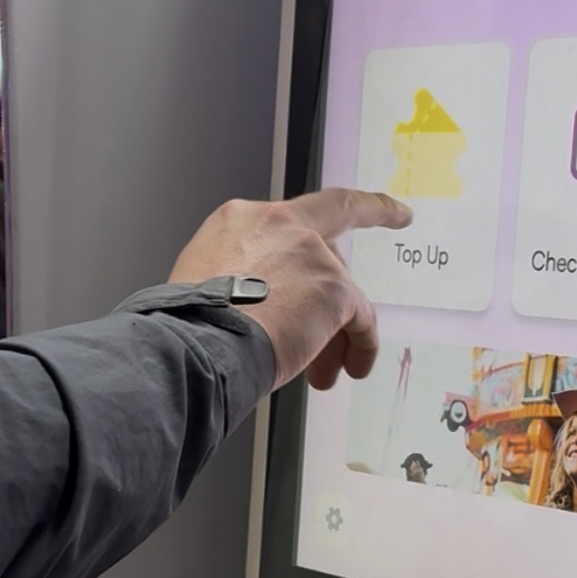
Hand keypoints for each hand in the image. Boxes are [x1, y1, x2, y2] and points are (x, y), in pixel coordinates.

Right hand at [170, 189, 410, 389]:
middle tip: (326, 339)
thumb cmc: (189, 326)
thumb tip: (266, 303)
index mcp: (242, 220)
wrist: (195, 345)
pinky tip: (350, 367)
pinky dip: (361, 345)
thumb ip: (242, 273)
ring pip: (341, 292)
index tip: (388, 208)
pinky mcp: (334, 288)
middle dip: (329, 301)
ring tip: (322, 370)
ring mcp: (310, 252)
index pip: (306, 210)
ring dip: (334, 334)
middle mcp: (280, 225)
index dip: (357, 207)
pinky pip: (362, 318)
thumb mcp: (204, 280)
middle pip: (328, 256)